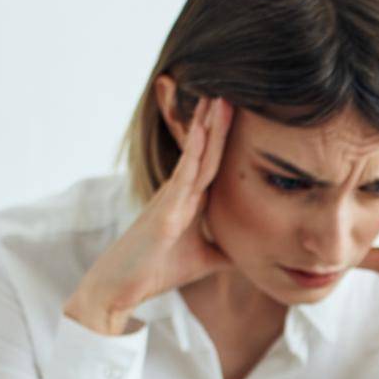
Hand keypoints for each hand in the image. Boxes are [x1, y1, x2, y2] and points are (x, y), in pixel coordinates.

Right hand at [65, 96, 233, 334]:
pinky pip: (184, 175)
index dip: (225, 138)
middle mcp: (180, 192)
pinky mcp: (165, 209)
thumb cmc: (157, 271)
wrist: (121, 288)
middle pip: (206, 150)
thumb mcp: (205, 259)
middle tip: (233, 90)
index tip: (240, 113)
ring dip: (208, 126)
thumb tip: (257, 253)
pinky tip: (204, 130)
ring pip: (196, 155)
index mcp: (190, 200)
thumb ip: (228, 250)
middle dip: (218, 121)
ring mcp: (172, 197)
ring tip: (221, 97)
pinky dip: (196, 152)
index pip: (214, 163)